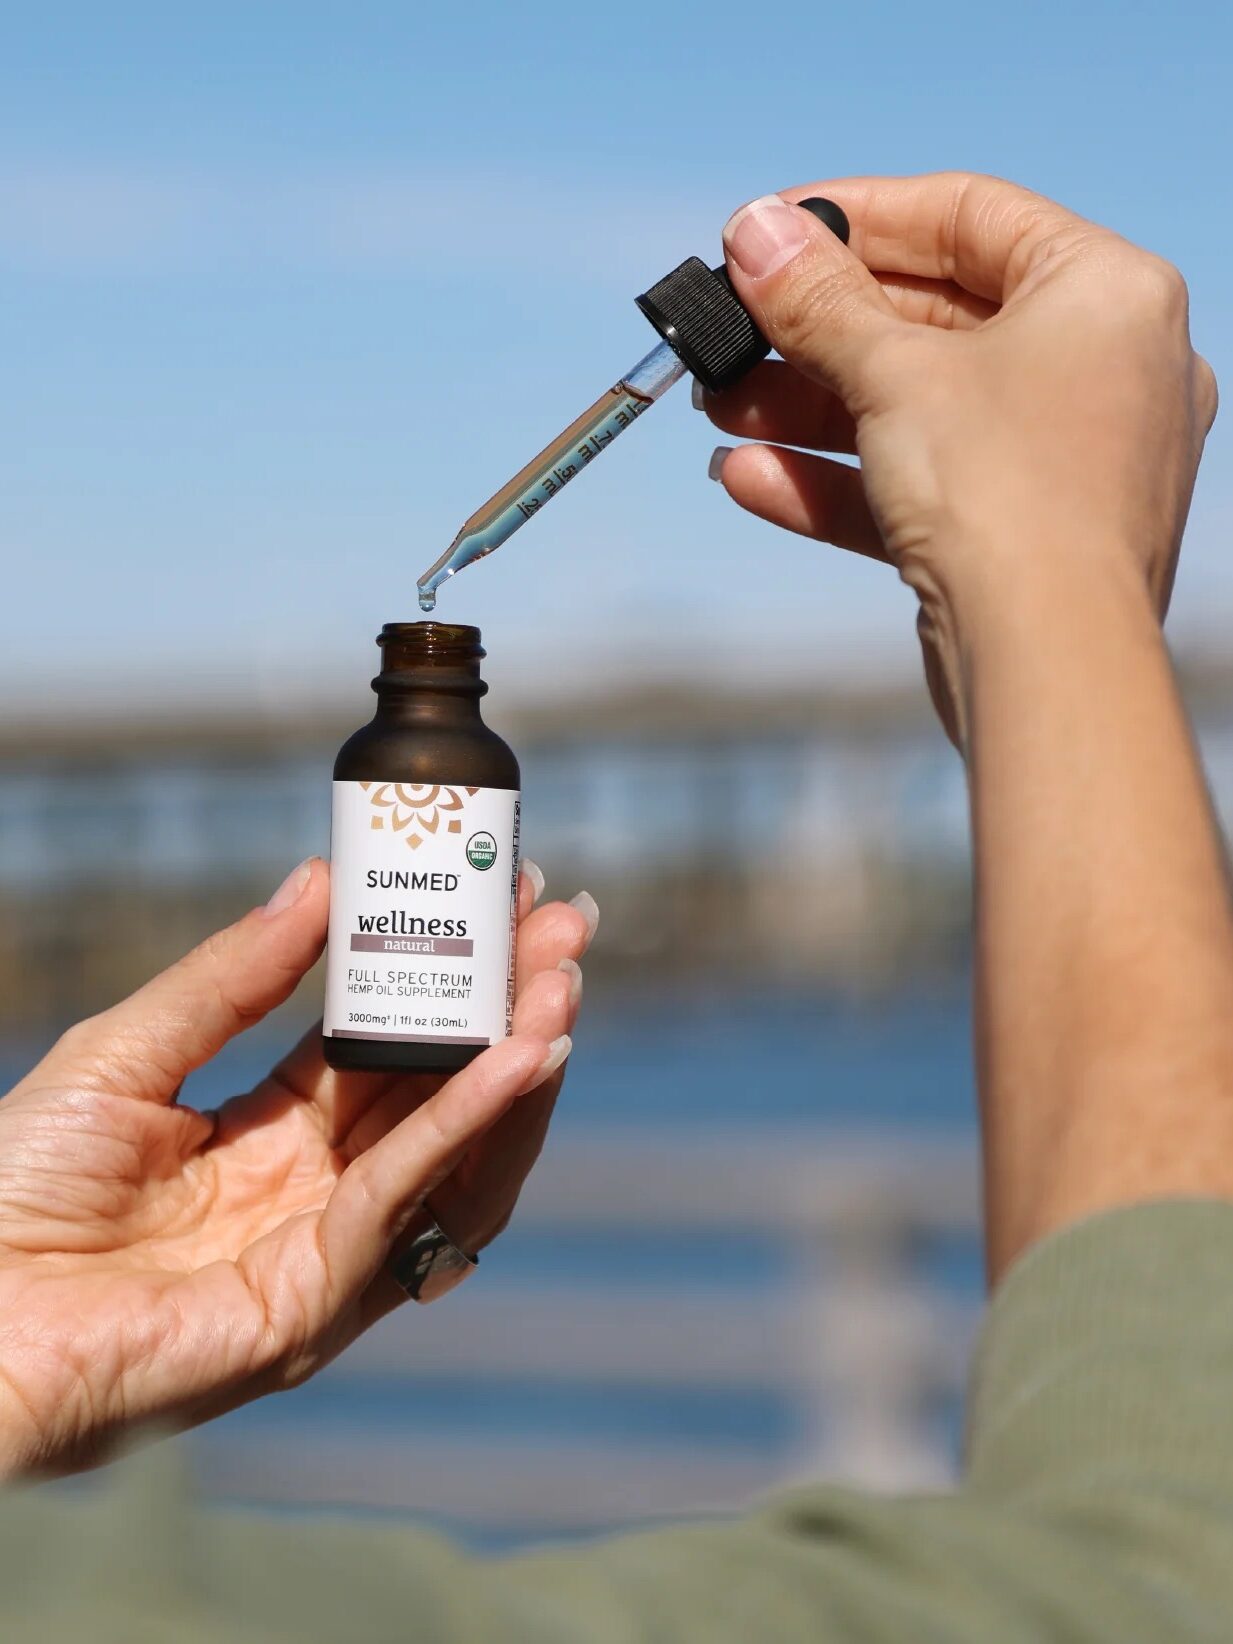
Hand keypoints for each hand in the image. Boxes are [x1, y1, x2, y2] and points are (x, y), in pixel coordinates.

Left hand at [0, 857, 592, 1475]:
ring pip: (451, 1152)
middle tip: (563, 925)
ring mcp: (324, 1253)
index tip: (494, 896)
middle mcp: (313, 1195)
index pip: (383, 1046)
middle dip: (504, 1008)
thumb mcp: (126, 1054)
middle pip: (435, 1092)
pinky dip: (469, 1125)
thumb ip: (230, 977)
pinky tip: (515, 1057)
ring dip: (513, 1065)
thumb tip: (317, 880)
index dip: (439, 974)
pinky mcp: (319, 1304)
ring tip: (560, 982)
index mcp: (267, 1139)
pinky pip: (407, 1200)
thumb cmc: (9, 1194)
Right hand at [702, 173, 1217, 743]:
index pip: (970, 217)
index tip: (772, 228)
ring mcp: (1064, 461)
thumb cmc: (1005, 494)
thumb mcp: (892, 373)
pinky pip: (924, 487)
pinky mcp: (1022, 540)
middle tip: (729, 331)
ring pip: (919, 411)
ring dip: (809, 409)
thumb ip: (817, 301)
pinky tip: (749, 480)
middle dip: (815, 331)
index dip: (859, 216)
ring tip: (719, 407)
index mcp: (1105, 292)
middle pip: (934, 320)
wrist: (1048, 664)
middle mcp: (1100, 368)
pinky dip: (842, 481)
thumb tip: (755, 231)